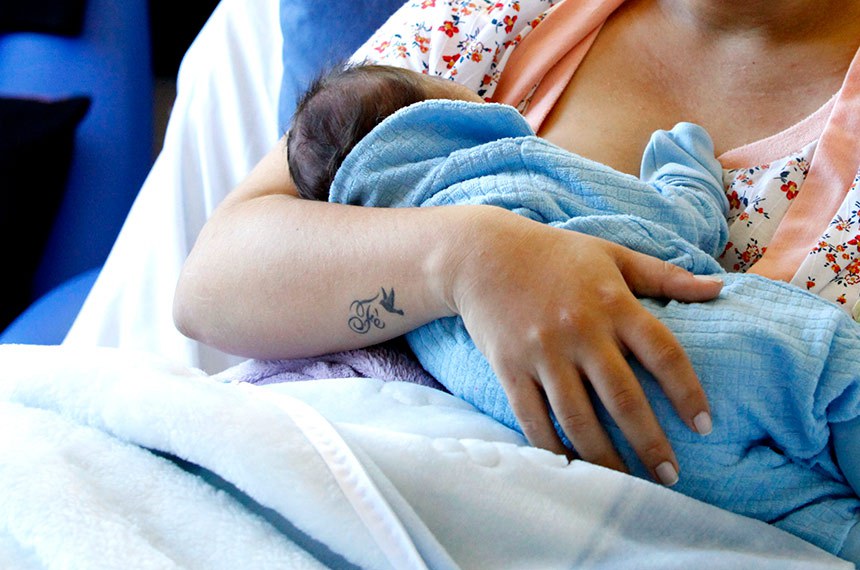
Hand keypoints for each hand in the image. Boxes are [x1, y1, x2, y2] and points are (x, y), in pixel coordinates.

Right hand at [447, 208, 719, 484]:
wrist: (483, 255)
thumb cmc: (556, 255)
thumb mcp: (613, 255)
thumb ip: (665, 276)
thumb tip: (719, 289)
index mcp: (613, 302)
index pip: (663, 351)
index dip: (688, 391)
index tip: (704, 425)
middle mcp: (579, 329)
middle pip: (622, 397)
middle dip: (649, 442)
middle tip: (670, 475)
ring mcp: (542, 352)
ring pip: (577, 417)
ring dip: (604, 457)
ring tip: (625, 483)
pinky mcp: (510, 367)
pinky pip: (532, 417)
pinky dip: (551, 448)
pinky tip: (571, 468)